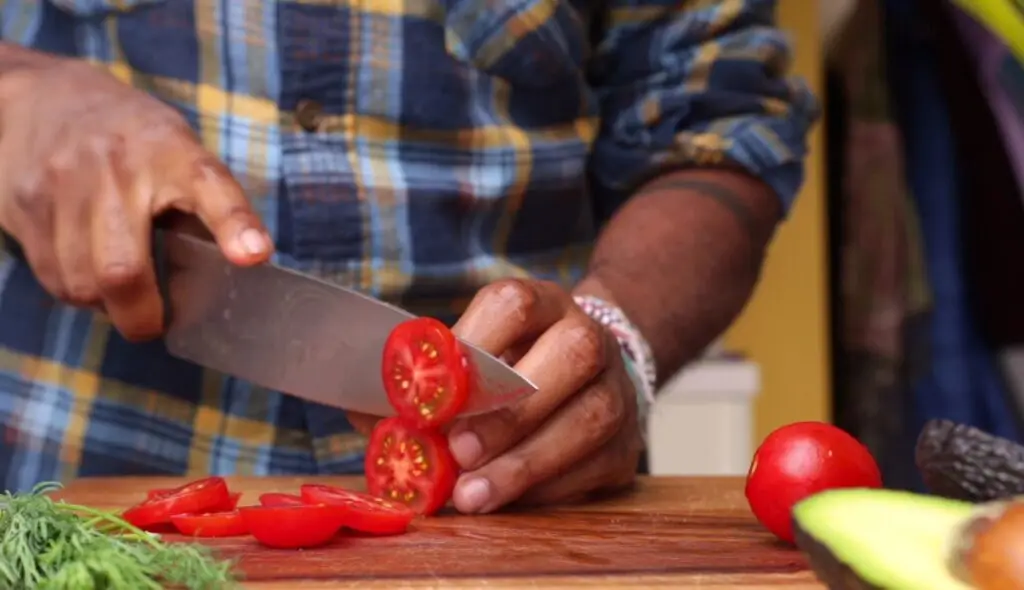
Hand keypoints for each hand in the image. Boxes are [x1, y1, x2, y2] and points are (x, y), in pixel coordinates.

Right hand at [0, 50, 271, 339]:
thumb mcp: (180, 152)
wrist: (44, 96)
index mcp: (173, 151)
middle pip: (123, 269)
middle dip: (142, 315)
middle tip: (155, 323)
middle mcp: (117, 167)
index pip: (210, 186)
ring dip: (106, 305)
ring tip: (121, 293)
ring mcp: (64, 185)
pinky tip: (88, 274)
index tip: (254, 255)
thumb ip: (206, 205)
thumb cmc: (134, 139)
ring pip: (83, 284)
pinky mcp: (25, 205)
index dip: (234, 224)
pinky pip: (52, 277)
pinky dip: (76, 291)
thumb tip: (239, 269)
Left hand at [448, 279, 642, 511]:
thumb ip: (437, 383)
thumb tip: (380, 418)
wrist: (584, 384)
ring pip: (591, 418)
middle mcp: (591, 338)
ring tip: (472, 494)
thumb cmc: (511, 372)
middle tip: (459, 451)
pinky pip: (595, 468)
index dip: (474, 344)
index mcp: (545, 306)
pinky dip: (545, 489)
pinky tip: (507, 500)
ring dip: (524, 463)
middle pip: (573, 354)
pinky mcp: (628, 445)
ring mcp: (619, 390)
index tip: (435, 392)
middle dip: (510, 410)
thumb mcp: (477, 359)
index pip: (516, 305)